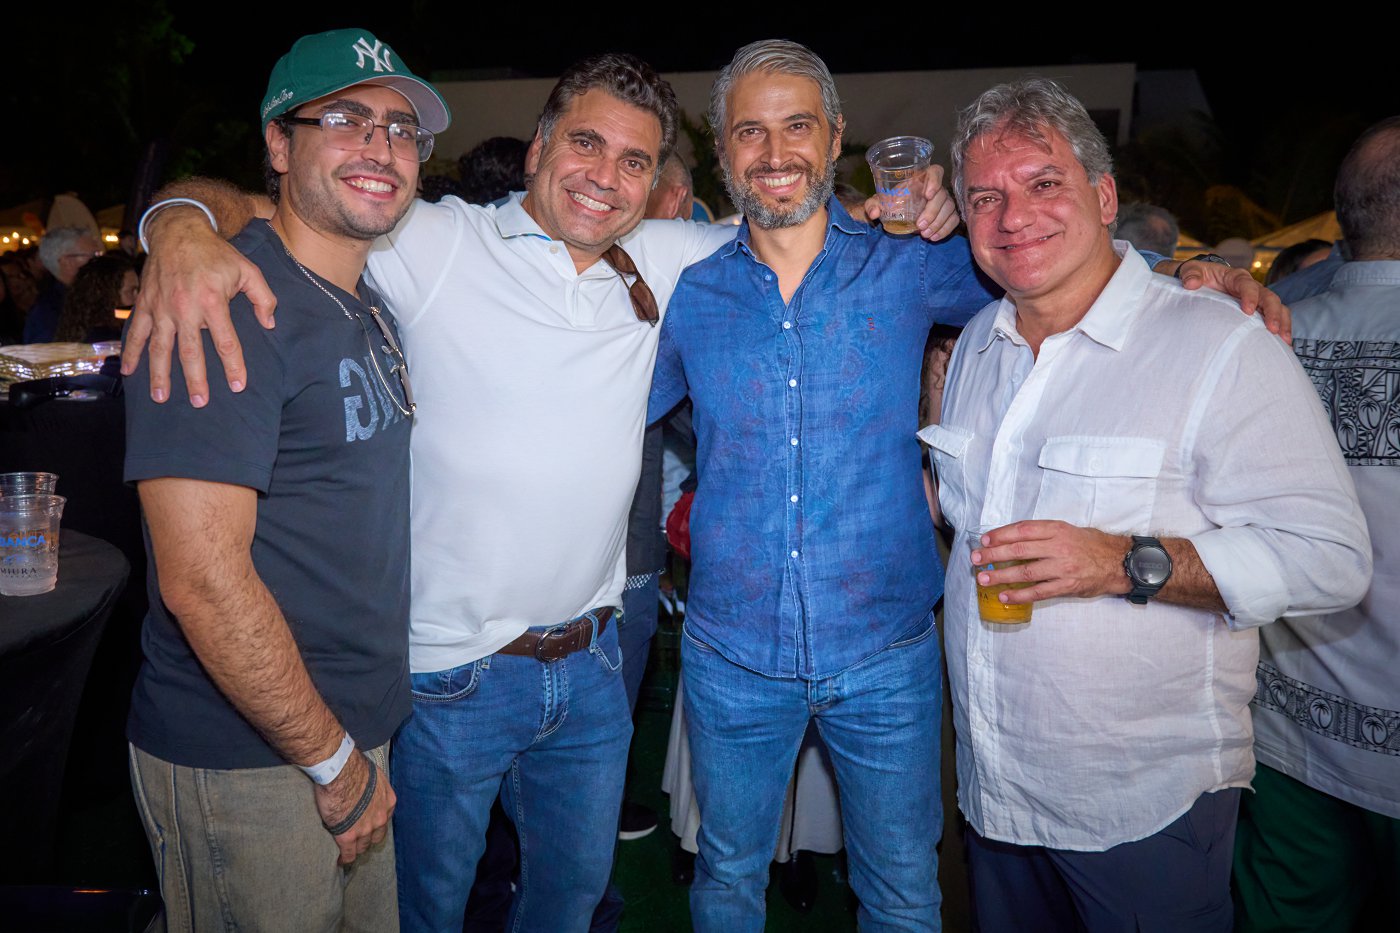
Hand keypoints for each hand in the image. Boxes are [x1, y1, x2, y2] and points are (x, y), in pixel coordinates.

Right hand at [120, 209, 277, 405]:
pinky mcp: (145, 304)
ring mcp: (162, 307)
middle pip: (191, 351)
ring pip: (160, 347)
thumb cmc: (217, 254)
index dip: (233, 366)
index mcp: (213, 301)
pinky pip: (137, 332)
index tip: (238, 386)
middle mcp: (185, 307)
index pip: (226, 341)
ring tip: (162, 397)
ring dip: (160, 374)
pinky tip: (129, 372)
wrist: (178, 231)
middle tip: (200, 402)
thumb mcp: (248, 270)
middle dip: (196, 380)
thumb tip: (270, 323)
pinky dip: (132, 352)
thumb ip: (264, 297)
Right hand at [314, 750, 395, 865]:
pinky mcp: (348, 835)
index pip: (384, 820)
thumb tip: (367, 788)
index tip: (369, 828)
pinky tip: (341, 860)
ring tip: (349, 851)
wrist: (340, 771)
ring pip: (362, 847)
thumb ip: (374, 787)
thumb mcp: (374, 775)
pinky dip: (345, 858)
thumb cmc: (353, 766)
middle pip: (376, 836)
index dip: (375, 825)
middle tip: (358, 840)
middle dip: (368, 839)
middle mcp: (381, 818)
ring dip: (356, 849)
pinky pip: (348, 853)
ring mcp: (365, 828)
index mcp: (388, 802)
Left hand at [863, 164, 960, 240]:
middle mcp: (935, 188)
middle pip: (942, 195)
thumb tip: (874, 212)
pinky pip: (954, 220)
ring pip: (949, 208)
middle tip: (920, 226)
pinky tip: (934, 237)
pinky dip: (945, 229)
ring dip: (938, 223)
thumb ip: (872, 204)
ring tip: (925, 234)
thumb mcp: (878, 202)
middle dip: (932, 212)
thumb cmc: (891, 204)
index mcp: (920, 179)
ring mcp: (944, 201)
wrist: (898, 215)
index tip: (928, 194)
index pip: (935, 171)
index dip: (935, 180)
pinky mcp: (948, 214)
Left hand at [970, 520, 1131, 603]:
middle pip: (1019, 549)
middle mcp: (1059, 546)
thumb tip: (1011, 540)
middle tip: (976, 559)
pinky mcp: (1067, 586)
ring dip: (1001, 576)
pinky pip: (1039, 592)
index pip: (1023, 529)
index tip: (984, 540)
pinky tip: (1005, 597)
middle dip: (994, 554)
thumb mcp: (1067, 530)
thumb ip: (1043, 534)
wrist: (1119, 562)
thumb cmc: (1090, 544)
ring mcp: (1063, 568)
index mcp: (1057, 529)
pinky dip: (1020, 595)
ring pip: (1026, 571)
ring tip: (983, 579)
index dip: (1001, 534)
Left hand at [1174, 261, 1291, 342]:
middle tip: (1273, 329)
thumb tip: (1190, 283)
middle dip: (1273, 312)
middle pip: (1268, 297)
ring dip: (1283, 323)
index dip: (1250, 296)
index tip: (1248, 311)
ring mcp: (1256, 299)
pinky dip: (1280, 330)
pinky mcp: (1257, 311)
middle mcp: (1250, 287)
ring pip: (1277, 307)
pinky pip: (1274, 318)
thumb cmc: (1196, 276)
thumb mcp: (1190, 271)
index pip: (1247, 285)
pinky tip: (1282, 345)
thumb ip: (1190, 274)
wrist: (1200, 282)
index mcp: (1235, 277)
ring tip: (1285, 341)